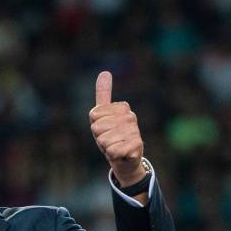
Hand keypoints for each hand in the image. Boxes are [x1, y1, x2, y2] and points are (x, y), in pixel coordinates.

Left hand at [89, 71, 145, 186]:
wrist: (126, 158)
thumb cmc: (112, 136)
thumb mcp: (103, 115)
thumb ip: (104, 94)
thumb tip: (105, 72)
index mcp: (122, 107)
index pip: (94, 115)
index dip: (95, 126)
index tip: (105, 128)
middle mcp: (130, 117)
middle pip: (97, 128)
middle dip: (100, 137)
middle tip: (110, 139)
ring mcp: (134, 131)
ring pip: (103, 141)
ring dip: (106, 147)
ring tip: (115, 146)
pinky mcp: (136, 146)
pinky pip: (112, 151)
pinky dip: (113, 155)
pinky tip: (121, 153)